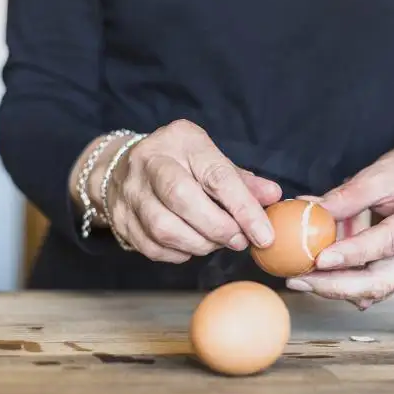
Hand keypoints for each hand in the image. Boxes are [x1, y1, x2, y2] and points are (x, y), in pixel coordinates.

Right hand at [84, 120, 280, 262]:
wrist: (123, 167)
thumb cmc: (181, 164)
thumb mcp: (212, 160)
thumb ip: (243, 181)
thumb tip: (273, 196)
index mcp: (181, 139)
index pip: (217, 176)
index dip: (244, 209)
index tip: (264, 235)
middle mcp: (150, 161)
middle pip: (183, 199)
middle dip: (218, 228)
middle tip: (239, 241)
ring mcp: (130, 190)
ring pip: (164, 228)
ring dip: (199, 244)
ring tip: (216, 243)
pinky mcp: (120, 218)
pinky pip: (152, 247)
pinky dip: (178, 254)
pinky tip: (192, 246)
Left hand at [286, 134, 393, 308]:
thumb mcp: (380, 173)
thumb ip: (348, 195)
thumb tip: (312, 212)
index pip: (388, 242)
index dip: (352, 254)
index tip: (319, 259)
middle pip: (382, 281)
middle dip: (336, 286)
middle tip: (299, 280)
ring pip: (375, 291)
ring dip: (335, 289)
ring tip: (300, 279)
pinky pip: (374, 288)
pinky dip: (345, 286)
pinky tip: (317, 279)